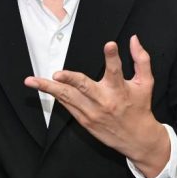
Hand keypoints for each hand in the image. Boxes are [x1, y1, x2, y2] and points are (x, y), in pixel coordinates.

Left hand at [24, 35, 169, 177]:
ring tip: (31, 81)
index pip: (116, 71)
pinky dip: (55, 95)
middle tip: (57, 74)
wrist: (136, 138)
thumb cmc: (140, 107)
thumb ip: (141, 59)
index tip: (109, 45)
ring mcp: (91, 112)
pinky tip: (43, 87)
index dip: (112, 58)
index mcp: (120, 90)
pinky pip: (66, 105)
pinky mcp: (83, 120)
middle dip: (70, 79)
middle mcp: (104, 101)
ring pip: (67, 97)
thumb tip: (134, 39)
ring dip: (48, 88)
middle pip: (84, 87)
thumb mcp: (145, 83)